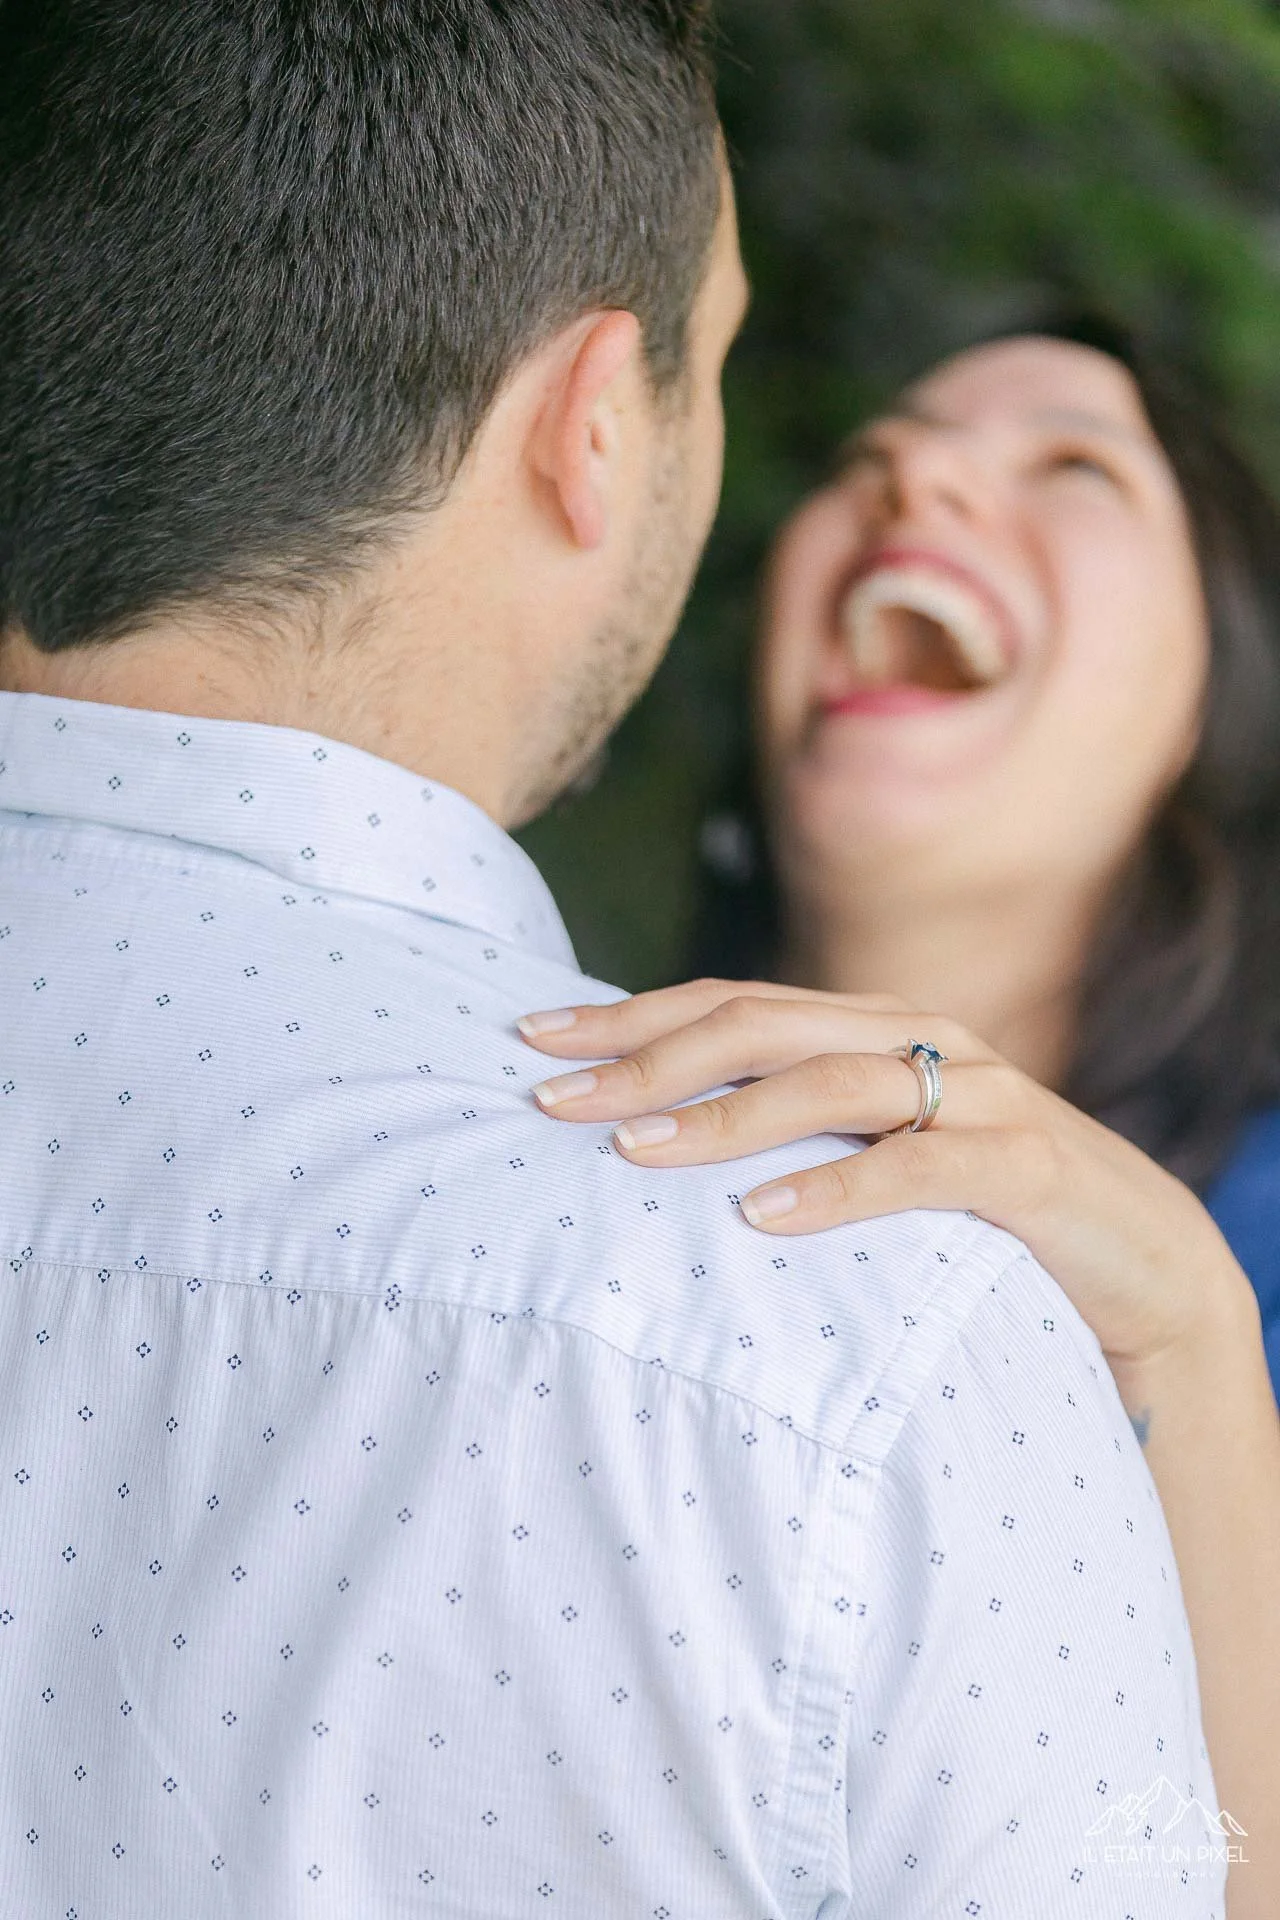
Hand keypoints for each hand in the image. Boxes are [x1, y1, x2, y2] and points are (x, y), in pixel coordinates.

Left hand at [518, 977, 1252, 1371]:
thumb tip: (649, 1145)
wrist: (1146, 1263)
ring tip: (635, 1151)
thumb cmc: (982, 1215)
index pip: (728, 1003)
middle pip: (760, 1024)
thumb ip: (792, 1134)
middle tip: (554, 1099)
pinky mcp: (1025, 1167)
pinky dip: (838, 1188)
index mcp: (870, 1027)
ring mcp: (974, 1094)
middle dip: (648, 1058)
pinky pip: (919, 1168)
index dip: (628, 1017)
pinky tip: (764, 1217)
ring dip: (724, 1115)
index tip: (531, 1039)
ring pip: (831, 1080)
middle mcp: (917, 1039)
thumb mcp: (874, 1157)